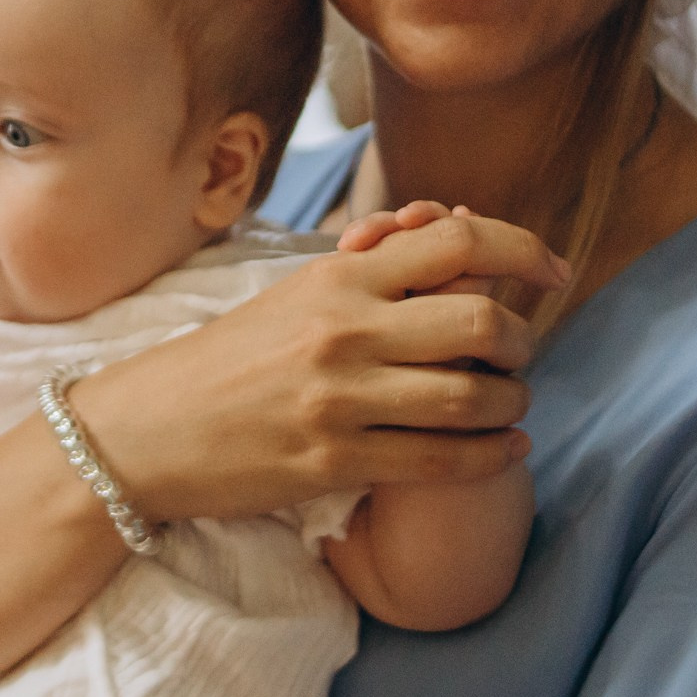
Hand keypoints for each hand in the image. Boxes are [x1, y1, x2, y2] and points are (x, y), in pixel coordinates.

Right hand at [70, 210, 568, 523]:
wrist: (142, 431)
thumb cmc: (224, 359)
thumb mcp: (293, 295)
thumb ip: (370, 270)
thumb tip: (453, 235)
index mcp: (337, 277)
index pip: (459, 242)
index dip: (524, 249)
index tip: (555, 269)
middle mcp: (344, 330)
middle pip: (484, 322)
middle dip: (524, 339)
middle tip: (521, 352)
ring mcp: (340, 399)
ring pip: (472, 397)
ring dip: (512, 401)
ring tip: (510, 403)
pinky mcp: (333, 462)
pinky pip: (441, 461)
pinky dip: (490, 455)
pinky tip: (503, 448)